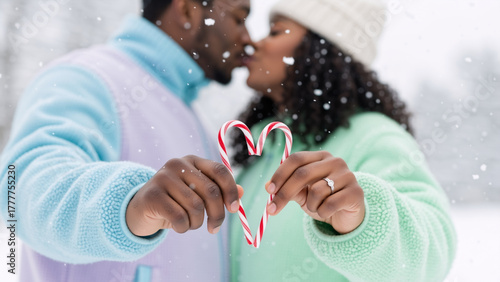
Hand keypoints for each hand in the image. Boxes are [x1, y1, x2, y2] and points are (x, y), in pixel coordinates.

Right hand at [126, 155, 242, 236]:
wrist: (142, 209)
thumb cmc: (175, 201)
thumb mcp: (198, 194)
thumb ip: (219, 192)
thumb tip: (242, 192)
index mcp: (193, 161)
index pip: (220, 171)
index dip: (231, 191)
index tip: (234, 209)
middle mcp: (178, 165)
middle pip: (211, 191)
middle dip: (217, 214)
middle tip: (214, 228)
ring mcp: (163, 177)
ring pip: (196, 207)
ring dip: (197, 223)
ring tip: (190, 224)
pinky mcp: (152, 195)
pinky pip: (179, 217)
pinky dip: (183, 227)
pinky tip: (179, 227)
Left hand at [265, 151, 364, 233]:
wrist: (347, 216)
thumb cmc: (322, 201)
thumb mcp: (303, 194)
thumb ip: (287, 188)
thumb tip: (268, 186)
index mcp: (320, 157)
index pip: (296, 159)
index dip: (280, 174)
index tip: (269, 190)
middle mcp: (335, 162)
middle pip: (303, 174)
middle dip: (285, 193)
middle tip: (271, 210)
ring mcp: (348, 176)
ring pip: (317, 191)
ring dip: (310, 205)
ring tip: (316, 208)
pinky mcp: (356, 192)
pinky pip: (330, 204)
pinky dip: (322, 213)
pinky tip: (327, 213)